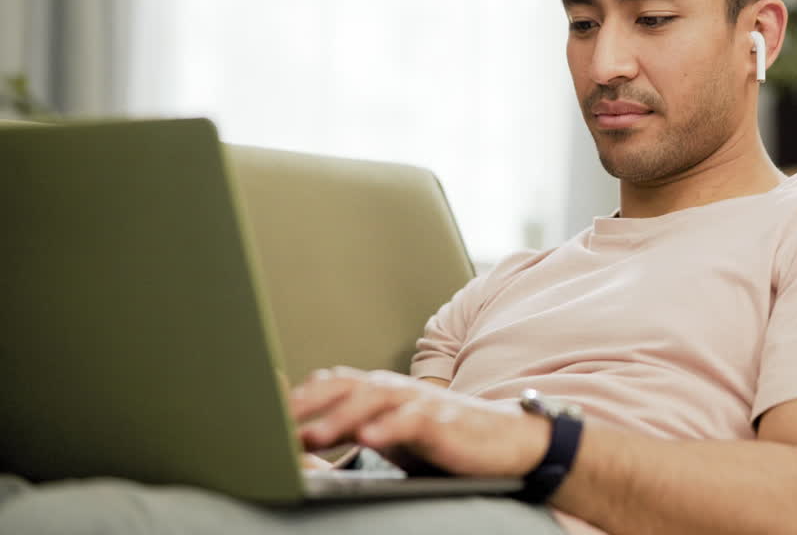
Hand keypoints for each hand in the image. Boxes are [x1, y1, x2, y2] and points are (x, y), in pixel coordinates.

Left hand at [289, 367, 550, 477]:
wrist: (505, 441)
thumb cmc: (442, 443)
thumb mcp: (390, 439)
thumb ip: (351, 436)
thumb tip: (299, 442)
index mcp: (378, 392)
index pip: (330, 385)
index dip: (295, 397)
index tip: (259, 413)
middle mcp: (395, 389)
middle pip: (343, 385)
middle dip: (306, 402)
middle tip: (272, 422)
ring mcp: (420, 403)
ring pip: (374, 400)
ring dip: (340, 416)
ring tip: (313, 436)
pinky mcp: (443, 423)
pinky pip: (413, 421)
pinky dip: (389, 428)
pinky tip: (369, 438)